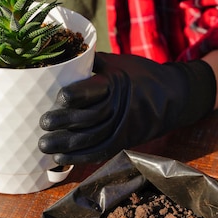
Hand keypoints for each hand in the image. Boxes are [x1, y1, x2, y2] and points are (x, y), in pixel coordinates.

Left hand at [38, 52, 216, 163]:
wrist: (175, 96)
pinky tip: (60, 158)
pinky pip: (100, 152)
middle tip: (43, 123)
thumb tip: (62, 58)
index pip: (90, 91)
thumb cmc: (141, 75)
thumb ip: (92, 62)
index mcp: (116, 82)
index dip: (71, 96)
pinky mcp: (125, 141)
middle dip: (62, 122)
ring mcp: (123, 126)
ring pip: (91, 138)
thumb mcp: (120, 62)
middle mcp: (120, 106)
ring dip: (65, 144)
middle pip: (88, 117)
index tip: (58, 98)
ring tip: (43, 145)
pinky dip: (79, 157)